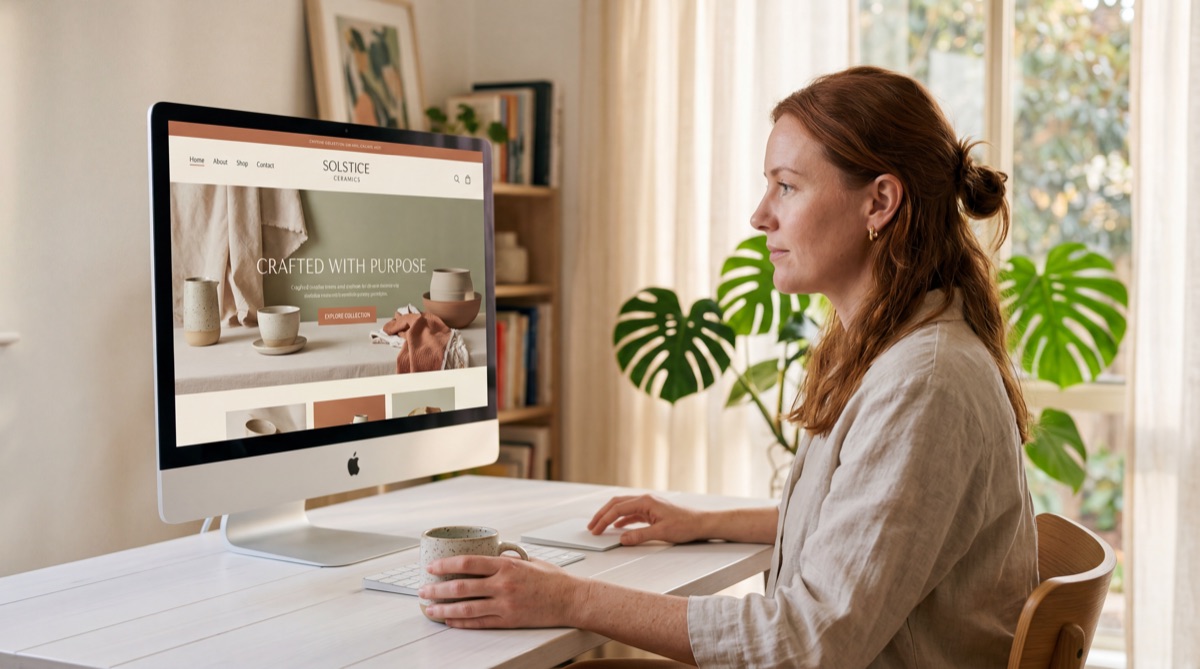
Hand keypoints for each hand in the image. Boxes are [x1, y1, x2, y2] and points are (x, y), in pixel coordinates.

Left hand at [418, 555, 581, 628]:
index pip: (468, 563)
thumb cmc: (554, 580)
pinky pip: (479, 623)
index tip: (431, 568)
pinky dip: (461, 623)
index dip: (445, 566)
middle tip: (423, 590)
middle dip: (437, 589)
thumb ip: (508, 559)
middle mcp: (503, 585)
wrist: (572, 600)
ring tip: (429, 609)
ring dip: (444, 609)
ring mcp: (505, 605)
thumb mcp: (530, 561)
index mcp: (506, 566)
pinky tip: (450, 622)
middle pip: (461, 587)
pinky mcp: (508, 620)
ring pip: (466, 608)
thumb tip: (491, 556)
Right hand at [588, 494, 706, 545]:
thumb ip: (639, 536)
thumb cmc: (685, 525)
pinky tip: (618, 527)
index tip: (595, 529)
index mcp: (645, 501)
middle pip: (617, 504)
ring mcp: (648, 505)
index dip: (604, 519)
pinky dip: (622, 519)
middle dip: (602, 514)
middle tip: (591, 526)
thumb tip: (622, 539)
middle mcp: (645, 500)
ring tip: (600, 526)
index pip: (618, 509)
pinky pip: (632, 513)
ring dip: (610, 516)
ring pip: (623, 507)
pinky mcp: (652, 511)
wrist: (701, 523)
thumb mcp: (661, 533)